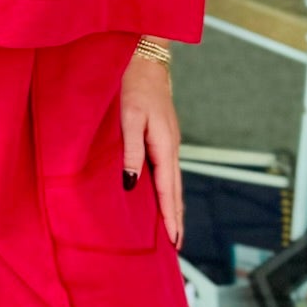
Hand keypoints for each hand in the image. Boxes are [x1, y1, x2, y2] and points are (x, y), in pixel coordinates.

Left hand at [120, 53, 182, 248]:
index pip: (168, 190)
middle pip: (176, 191)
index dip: (169, 217)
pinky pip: (169, 171)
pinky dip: (170, 190)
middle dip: (177, 218)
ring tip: (174, 229)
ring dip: (174, 206)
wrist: (146, 61)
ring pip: (174, 182)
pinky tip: (166, 197)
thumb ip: (131, 152)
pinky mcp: (165, 138)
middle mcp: (171, 147)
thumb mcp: (128, 118)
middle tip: (177, 245)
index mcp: (164, 145)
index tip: (174, 240)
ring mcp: (170, 143)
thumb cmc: (133, 87)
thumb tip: (132, 184)